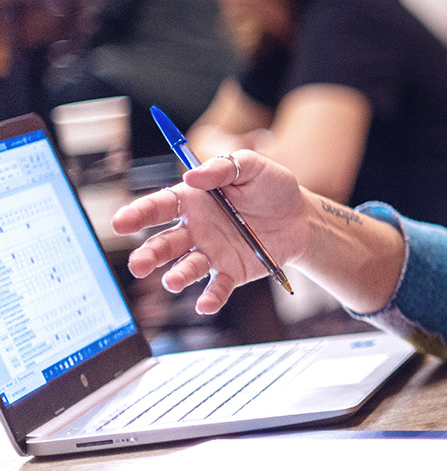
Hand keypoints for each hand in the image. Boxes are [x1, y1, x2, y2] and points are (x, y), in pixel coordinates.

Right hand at [112, 152, 312, 314]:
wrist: (302, 216)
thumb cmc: (272, 187)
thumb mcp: (252, 166)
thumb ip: (223, 167)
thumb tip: (192, 176)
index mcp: (193, 201)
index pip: (158, 207)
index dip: (137, 214)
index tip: (120, 223)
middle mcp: (195, 230)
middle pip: (164, 244)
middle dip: (149, 255)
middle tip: (139, 265)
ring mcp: (212, 253)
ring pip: (186, 267)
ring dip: (176, 276)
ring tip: (173, 281)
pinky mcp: (232, 272)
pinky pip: (218, 287)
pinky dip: (211, 297)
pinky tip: (206, 304)